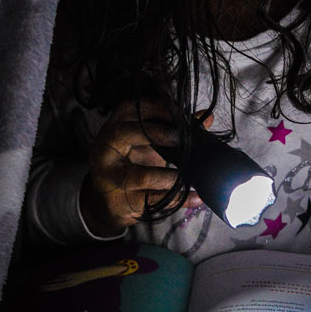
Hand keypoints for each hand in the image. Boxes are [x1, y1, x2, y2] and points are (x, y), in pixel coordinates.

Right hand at [80, 99, 212, 236]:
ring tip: (191, 177)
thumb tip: (205, 117)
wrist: (106, 203)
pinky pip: (153, 200)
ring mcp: (109, 178)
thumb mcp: (148, 145)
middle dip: (158, 134)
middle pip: (125, 134)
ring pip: (142, 175)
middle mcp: (104, 150)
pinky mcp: (119, 202)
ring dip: (173, 177)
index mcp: (112, 129)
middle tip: (182, 139)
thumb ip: (174, 130)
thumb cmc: (129, 167)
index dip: (153, 107)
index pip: (127, 109)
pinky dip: (179, 199)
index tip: (178, 113)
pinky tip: (196, 197)